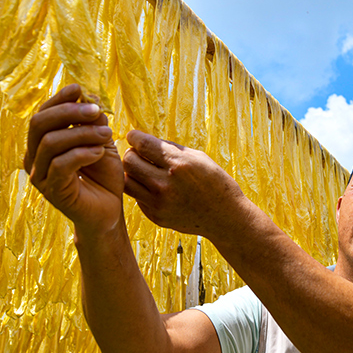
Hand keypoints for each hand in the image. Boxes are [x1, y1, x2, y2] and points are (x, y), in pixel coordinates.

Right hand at [24, 84, 123, 236]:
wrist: (109, 210)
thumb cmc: (102, 175)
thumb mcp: (100, 141)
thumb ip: (93, 122)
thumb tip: (89, 98)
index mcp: (41, 143)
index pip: (42, 113)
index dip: (59, 98)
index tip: (79, 88)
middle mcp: (34, 158)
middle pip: (38, 124)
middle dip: (68, 111)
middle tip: (97, 110)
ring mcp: (40, 176)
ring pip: (50, 142)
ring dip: (82, 133)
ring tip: (107, 135)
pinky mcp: (52, 191)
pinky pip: (61, 164)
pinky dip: (82, 153)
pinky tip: (99, 153)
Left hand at [123, 131, 247, 237]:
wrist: (225, 215)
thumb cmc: (214, 181)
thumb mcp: (197, 157)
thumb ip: (170, 149)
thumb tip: (144, 141)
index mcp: (178, 164)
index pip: (142, 144)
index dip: (134, 136)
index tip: (135, 136)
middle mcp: (165, 184)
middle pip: (129, 161)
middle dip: (132, 153)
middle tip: (141, 155)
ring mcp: (159, 203)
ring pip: (126, 181)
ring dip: (132, 173)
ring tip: (144, 171)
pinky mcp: (156, 216)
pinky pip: (137, 197)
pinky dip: (142, 190)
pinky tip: (156, 188)